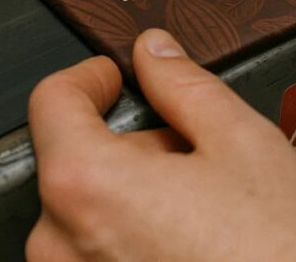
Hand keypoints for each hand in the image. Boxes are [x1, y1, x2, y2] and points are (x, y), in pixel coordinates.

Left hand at [26, 29, 295, 260]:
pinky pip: (93, 253)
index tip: (114, 78)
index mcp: (85, 184)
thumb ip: (186, 87)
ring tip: (200, 214)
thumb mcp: (245, 148)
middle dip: (129, 147)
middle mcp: (58, 241)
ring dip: (133, 196)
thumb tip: (155, 53)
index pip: (51, 101)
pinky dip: (129, 238)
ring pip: (88, 209)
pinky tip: (184, 247)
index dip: (89, 78)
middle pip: (75, 159)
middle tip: (192, 160)